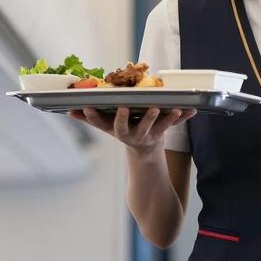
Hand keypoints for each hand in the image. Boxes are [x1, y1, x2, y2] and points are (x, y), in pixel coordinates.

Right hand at [68, 106, 195, 152]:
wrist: (145, 153)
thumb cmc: (125, 131)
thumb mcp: (107, 127)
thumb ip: (91, 118)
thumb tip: (68, 110)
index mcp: (116, 130)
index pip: (101, 124)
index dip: (93, 117)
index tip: (87, 107)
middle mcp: (131, 134)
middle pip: (126, 128)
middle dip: (124, 119)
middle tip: (124, 107)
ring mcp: (148, 135)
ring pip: (154, 127)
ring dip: (162, 118)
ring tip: (167, 109)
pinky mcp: (162, 132)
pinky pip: (174, 124)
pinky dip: (183, 117)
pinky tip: (192, 110)